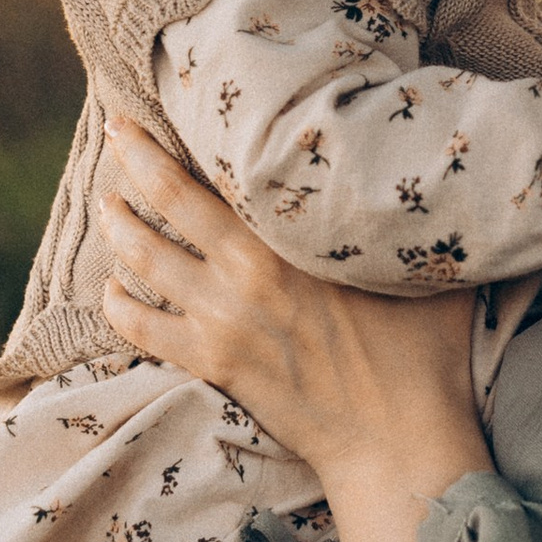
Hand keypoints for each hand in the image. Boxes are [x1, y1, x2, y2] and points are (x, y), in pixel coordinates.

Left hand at [99, 123, 491, 541]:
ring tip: (105, 203)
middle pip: (169, 198)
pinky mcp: (211, 363)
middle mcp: (246, 270)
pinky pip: (141, 327)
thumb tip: (436, 167)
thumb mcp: (430, 268)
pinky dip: (118, 304)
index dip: (198, 132)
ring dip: (118, 226)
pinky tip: (110, 289)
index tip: (178, 102)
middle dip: (135, 158)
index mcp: (294, 238)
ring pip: (144, 259)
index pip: (231, 166)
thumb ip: (412, 219)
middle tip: (116, 130)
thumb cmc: (425, 352)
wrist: (396, 439)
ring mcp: (220, 319)